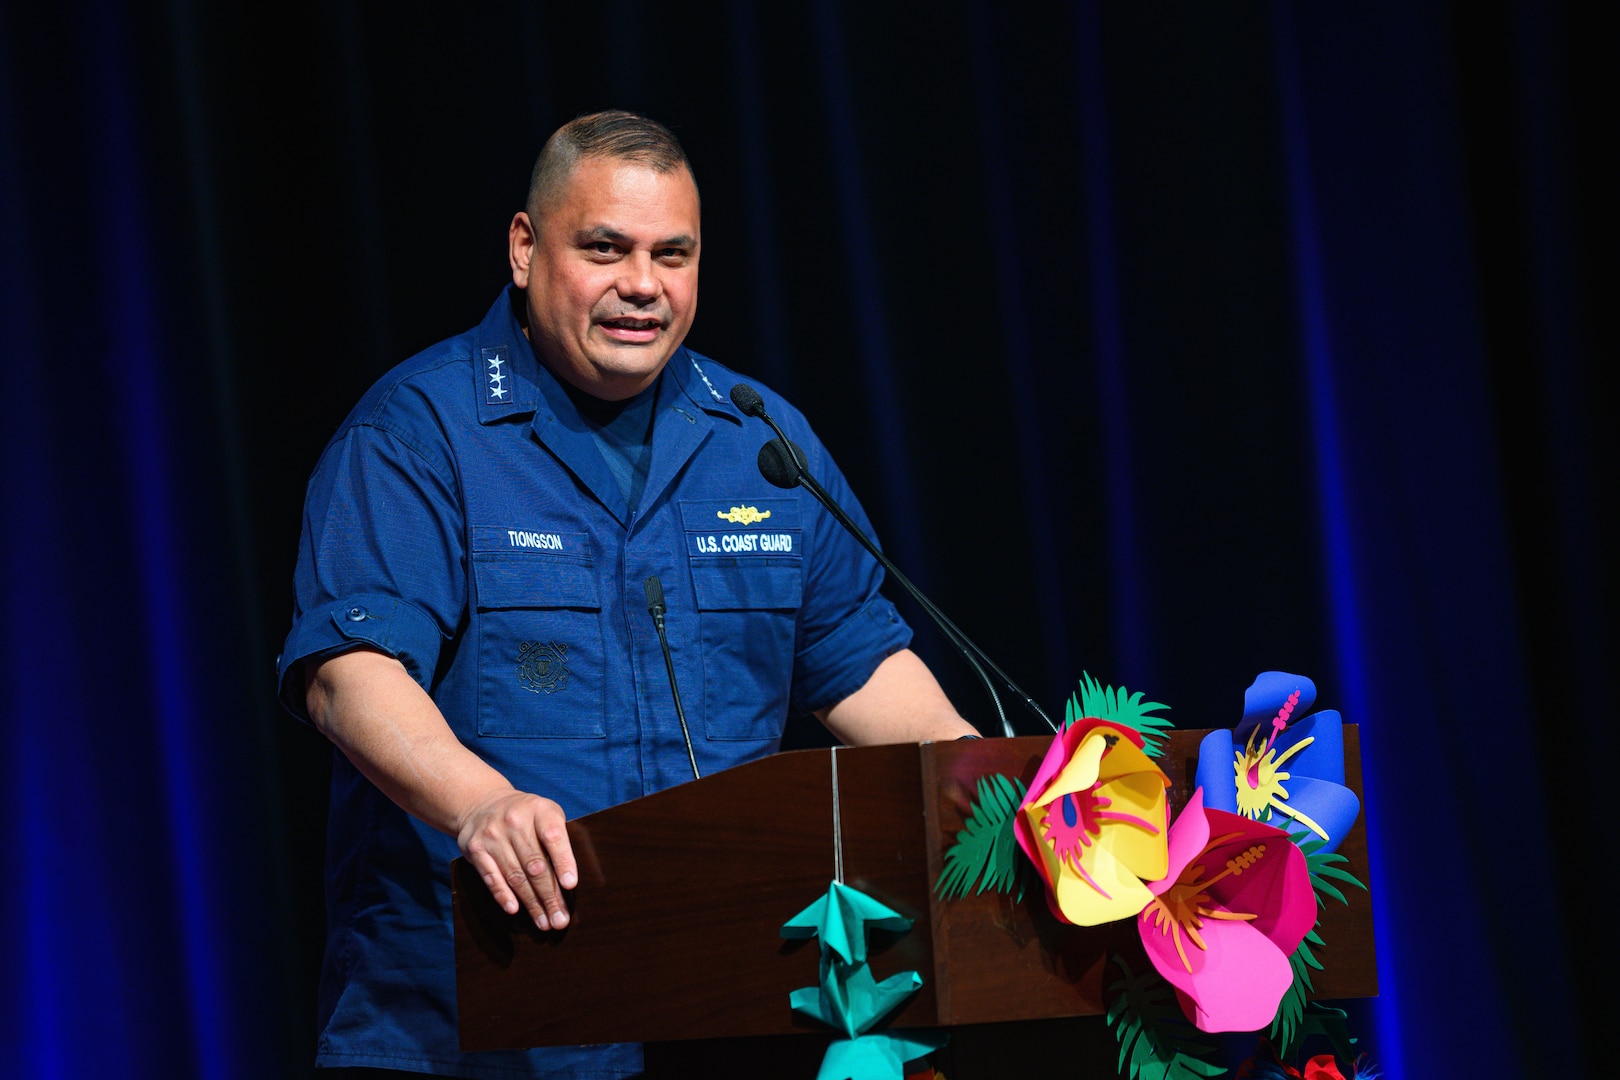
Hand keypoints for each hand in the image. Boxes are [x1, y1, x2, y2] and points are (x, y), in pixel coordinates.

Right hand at [456, 789, 578, 929]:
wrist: (481, 802)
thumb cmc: (526, 816)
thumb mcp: (547, 813)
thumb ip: (560, 838)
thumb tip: (573, 879)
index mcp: (539, 810)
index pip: (553, 837)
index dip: (563, 861)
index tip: (570, 885)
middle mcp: (515, 821)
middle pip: (535, 864)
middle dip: (550, 895)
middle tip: (560, 920)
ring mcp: (493, 835)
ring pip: (515, 875)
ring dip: (531, 903)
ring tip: (544, 922)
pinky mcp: (475, 848)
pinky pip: (491, 876)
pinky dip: (502, 895)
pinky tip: (514, 909)